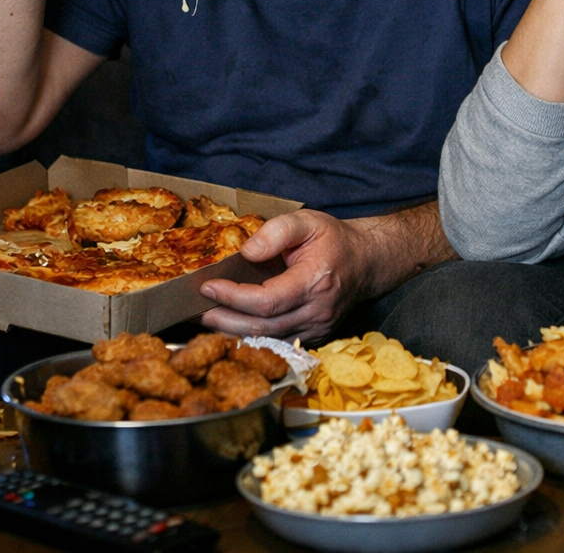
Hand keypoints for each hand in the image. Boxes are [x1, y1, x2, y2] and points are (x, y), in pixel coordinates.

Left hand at [198, 208, 373, 342]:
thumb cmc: (334, 239)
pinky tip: (232, 325)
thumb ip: (276, 231)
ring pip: (267, 339)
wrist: (366, 261)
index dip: (233, 297)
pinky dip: (252, 336)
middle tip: (196, 310)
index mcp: (315, 281)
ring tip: (207, 318)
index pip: (267, 300)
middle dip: (224, 320)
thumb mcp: (307, 221)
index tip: (208, 286)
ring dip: (233, 331)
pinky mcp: (314, 336)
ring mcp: (317, 328)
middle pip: (262, 327)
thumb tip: (246, 251)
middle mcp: (317, 311)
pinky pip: (277, 342)